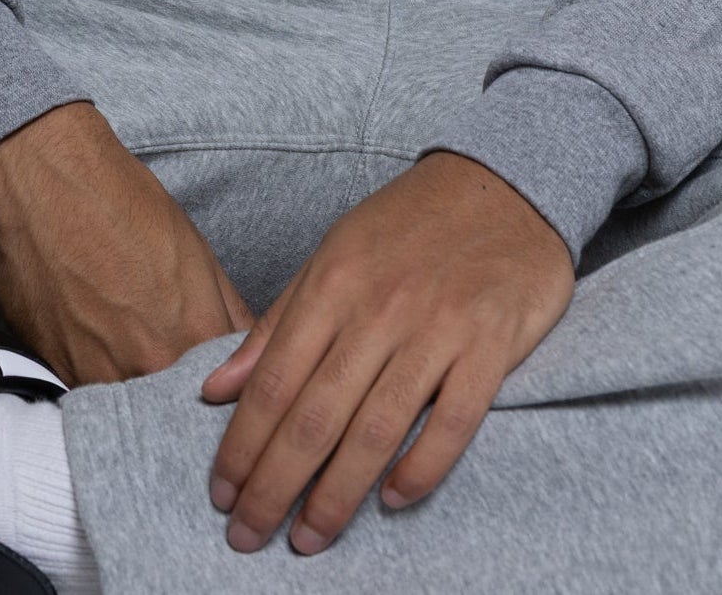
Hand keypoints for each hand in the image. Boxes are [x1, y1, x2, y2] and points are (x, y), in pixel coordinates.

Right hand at [0, 99, 253, 383]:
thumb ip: (228, 310)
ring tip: (133, 351)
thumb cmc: (122, 202)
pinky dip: (98, 380)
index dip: (228, 389)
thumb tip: (251, 348)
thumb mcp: (196, 249)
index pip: (228, 391)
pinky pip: (87, 394)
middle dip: (184, 399)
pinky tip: (99, 344)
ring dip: (139, 393)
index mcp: (192, 334)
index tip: (224, 384)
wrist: (48, 181)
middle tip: (178, 372)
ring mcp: (96, 373)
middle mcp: (146, 365)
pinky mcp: (52, 370)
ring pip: (130, 408)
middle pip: (177, 407)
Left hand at [199, 148, 574, 554]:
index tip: (221, 494)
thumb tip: (217, 388)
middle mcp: (380, 307)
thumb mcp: (335, 253)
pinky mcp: (491, 344)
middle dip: (275, 486)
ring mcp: (439, 326)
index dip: (243, 445)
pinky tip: (393, 502)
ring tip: (309, 538)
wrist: (505, 183)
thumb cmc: (411, 224)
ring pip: (376, 430)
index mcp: (335, 282)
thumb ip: (279, 322)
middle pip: (316, 416)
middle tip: (250, 537)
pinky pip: (453, 422)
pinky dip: (421, 470)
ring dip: (337, 496)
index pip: (274, 381)